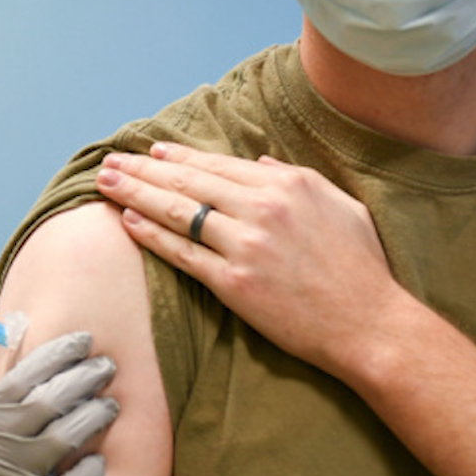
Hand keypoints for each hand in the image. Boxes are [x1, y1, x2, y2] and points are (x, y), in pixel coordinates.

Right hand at [0, 331, 118, 475]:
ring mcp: (16, 475)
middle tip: (108, 367)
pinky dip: (91, 469)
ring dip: (96, 416)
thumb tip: (31, 360)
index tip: (85, 341)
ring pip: (68, 435)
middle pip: (52, 398)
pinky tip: (99, 461)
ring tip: (112, 407)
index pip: (27, 373)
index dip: (61, 353)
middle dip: (86, 377)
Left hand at [93, 141, 404, 377]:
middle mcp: (261, 208)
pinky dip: (151, 234)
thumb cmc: (362, 266)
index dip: (178, 156)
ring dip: (134, 194)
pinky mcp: (234, 282)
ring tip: (106, 184)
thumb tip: (259, 162)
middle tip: (110, 161)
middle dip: (143, 169)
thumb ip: (295, 177)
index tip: (151, 152)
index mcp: (286, 185)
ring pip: (176, 211)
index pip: (217, 164)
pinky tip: (128, 221)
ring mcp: (245, 245)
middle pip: (188, 181)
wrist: (370, 324)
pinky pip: (181, 253)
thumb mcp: (339, 204)